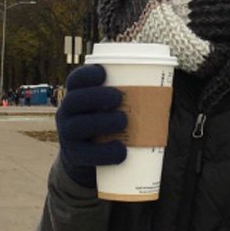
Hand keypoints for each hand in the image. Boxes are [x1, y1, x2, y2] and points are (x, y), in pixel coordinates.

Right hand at [56, 64, 126, 187]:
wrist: (87, 158)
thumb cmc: (106, 123)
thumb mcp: (109, 107)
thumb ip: (125, 97)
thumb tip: (163, 87)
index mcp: (76, 95)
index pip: (75, 80)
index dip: (86, 74)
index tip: (103, 72)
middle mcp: (66, 113)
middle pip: (74, 100)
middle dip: (96, 96)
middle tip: (119, 97)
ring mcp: (67, 135)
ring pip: (77, 126)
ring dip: (102, 122)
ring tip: (124, 121)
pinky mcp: (74, 156)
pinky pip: (85, 155)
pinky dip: (105, 153)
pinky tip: (121, 151)